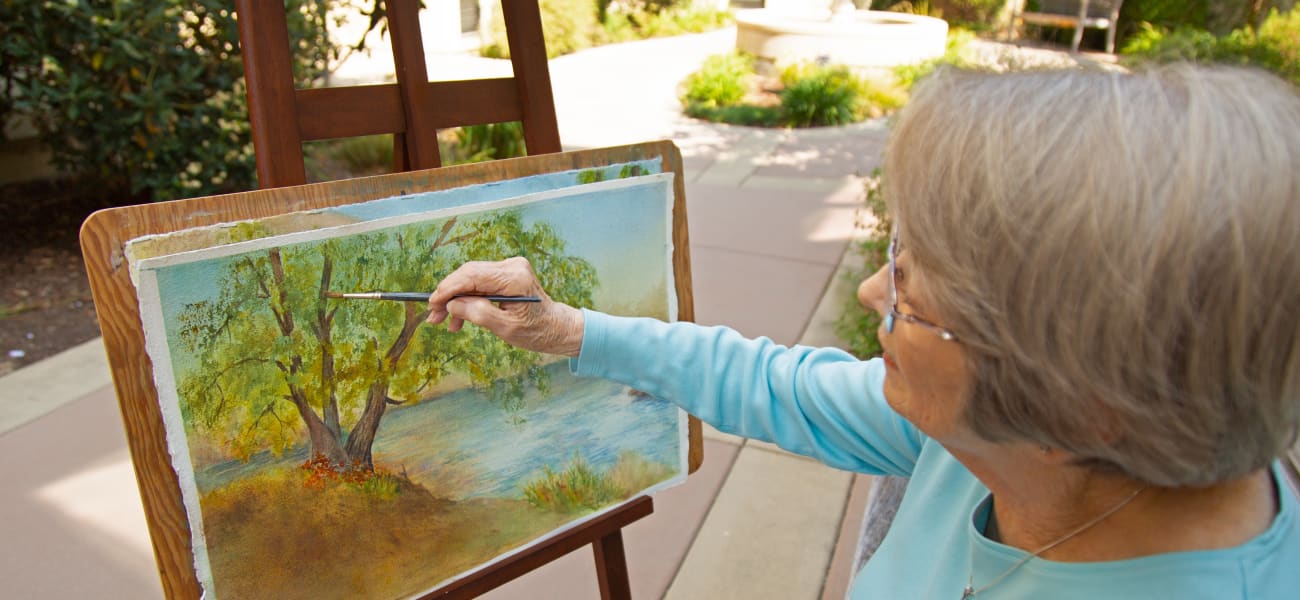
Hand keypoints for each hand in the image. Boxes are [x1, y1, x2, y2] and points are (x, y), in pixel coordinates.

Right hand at [426, 257, 584, 356]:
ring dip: (456, 299)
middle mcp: (512, 266)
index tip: (431, 304)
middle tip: (434, 317)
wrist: (557, 328)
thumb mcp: (506, 328)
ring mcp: (510, 268)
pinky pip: (480, 283)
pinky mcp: (507, 274)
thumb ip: (478, 313)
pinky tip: (458, 318)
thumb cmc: (536, 331)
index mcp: (514, 278)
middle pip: (469, 274)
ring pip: (471, 279)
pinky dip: (468, 298)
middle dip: (448, 295)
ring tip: (444, 322)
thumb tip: (453, 304)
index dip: (448, 289)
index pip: (472, 276)